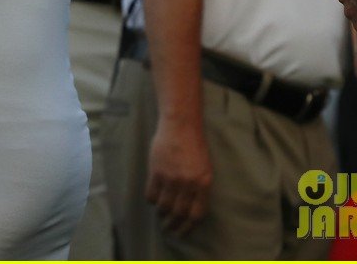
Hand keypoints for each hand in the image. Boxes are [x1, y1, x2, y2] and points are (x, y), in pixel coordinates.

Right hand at [145, 118, 211, 234]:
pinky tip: (153, 199)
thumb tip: (190, 207)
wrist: (180, 126)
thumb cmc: (194, 145)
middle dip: (173, 224)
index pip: (196, 214)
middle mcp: (188, 184)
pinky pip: (151, 194)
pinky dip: (151, 200)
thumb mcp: (204, 168)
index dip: (188, 226)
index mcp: (203, 184)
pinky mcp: (156, 171)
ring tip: (161, 214)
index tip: (183, 231)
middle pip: (179, 213)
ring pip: (164, 206)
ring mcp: (171, 178)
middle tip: (169, 228)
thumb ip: (199, 187)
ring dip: (162, 213)